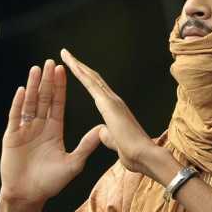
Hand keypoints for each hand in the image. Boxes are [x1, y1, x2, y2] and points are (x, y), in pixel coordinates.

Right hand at [0, 59, 104, 206]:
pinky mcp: (11, 137)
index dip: (60, 87)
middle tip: (50, 62)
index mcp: (53, 131)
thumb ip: (85, 146)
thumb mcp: (72, 164)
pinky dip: (19, 104)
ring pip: (30, 103)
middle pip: (44, 99)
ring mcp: (24, 130)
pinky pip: (15, 117)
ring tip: (36, 69)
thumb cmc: (49, 184)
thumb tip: (102, 130)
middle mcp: (39, 127)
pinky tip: (22, 90)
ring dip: (33, 86)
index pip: (58, 104)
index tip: (63, 70)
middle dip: (47, 81)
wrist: (27, 196)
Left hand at [60, 49, 171, 181]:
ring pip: (91, 77)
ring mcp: (112, 100)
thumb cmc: (135, 155)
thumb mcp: (116, 143)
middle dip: (80, 66)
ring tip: (65, 54)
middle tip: (67, 54)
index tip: (77, 70)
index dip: (87, 79)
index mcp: (114, 110)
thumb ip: (109, 136)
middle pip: (94, 79)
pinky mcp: (108, 103)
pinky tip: (70, 64)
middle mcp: (114, 101)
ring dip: (78, 65)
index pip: (97, 90)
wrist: (145, 157)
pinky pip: (90, 84)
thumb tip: (103, 131)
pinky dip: (80, 72)